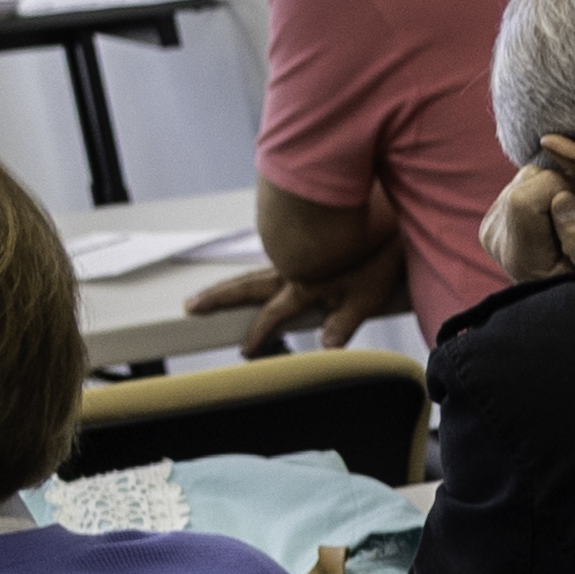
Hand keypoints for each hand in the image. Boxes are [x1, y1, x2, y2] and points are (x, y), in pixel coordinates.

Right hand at [182, 257, 396, 356]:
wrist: (384, 222)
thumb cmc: (378, 262)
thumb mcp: (365, 298)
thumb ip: (343, 323)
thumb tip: (324, 347)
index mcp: (302, 285)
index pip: (272, 314)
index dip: (258, 334)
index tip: (244, 351)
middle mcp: (289, 270)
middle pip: (245, 285)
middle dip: (217, 297)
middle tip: (189, 306)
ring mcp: (292, 258)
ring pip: (251, 272)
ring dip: (228, 285)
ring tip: (205, 295)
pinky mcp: (298, 249)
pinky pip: (267, 261)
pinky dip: (252, 271)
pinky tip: (250, 278)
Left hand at [477, 134, 574, 288]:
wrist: (564, 300)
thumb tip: (564, 198)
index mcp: (519, 256)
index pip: (523, 200)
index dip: (560, 191)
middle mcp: (496, 238)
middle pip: (526, 182)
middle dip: (560, 187)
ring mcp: (491, 225)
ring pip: (526, 176)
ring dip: (554, 188)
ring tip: (567, 218)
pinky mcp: (495, 215)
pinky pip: (524, 181)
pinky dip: (545, 190)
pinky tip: (555, 216)